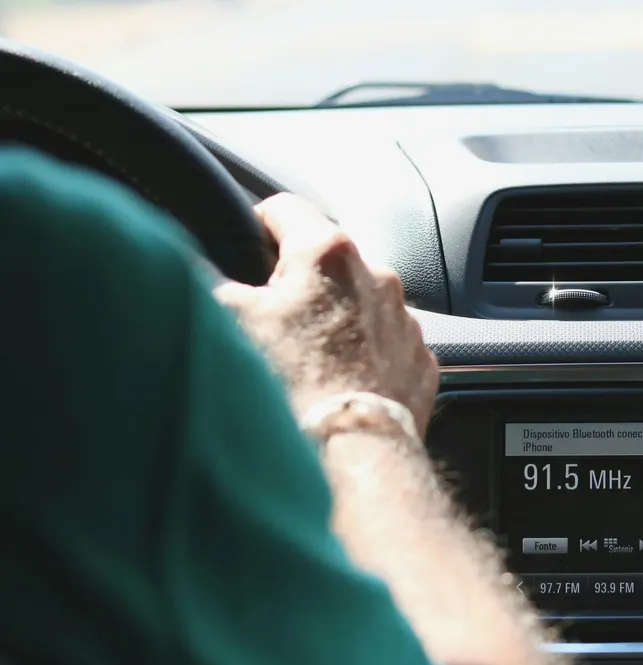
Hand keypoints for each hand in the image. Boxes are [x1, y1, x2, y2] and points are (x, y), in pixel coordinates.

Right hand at [214, 194, 439, 430]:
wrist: (351, 456)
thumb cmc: (288, 386)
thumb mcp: (227, 320)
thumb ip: (212, 280)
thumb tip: (200, 273)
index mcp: (327, 252)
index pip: (285, 209)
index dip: (256, 227)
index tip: (244, 247)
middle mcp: (377, 276)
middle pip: (325, 262)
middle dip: (297, 284)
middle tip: (268, 322)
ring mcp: (405, 321)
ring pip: (359, 305)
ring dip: (333, 321)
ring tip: (304, 363)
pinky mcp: (420, 362)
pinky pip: (386, 347)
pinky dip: (363, 358)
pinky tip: (338, 385)